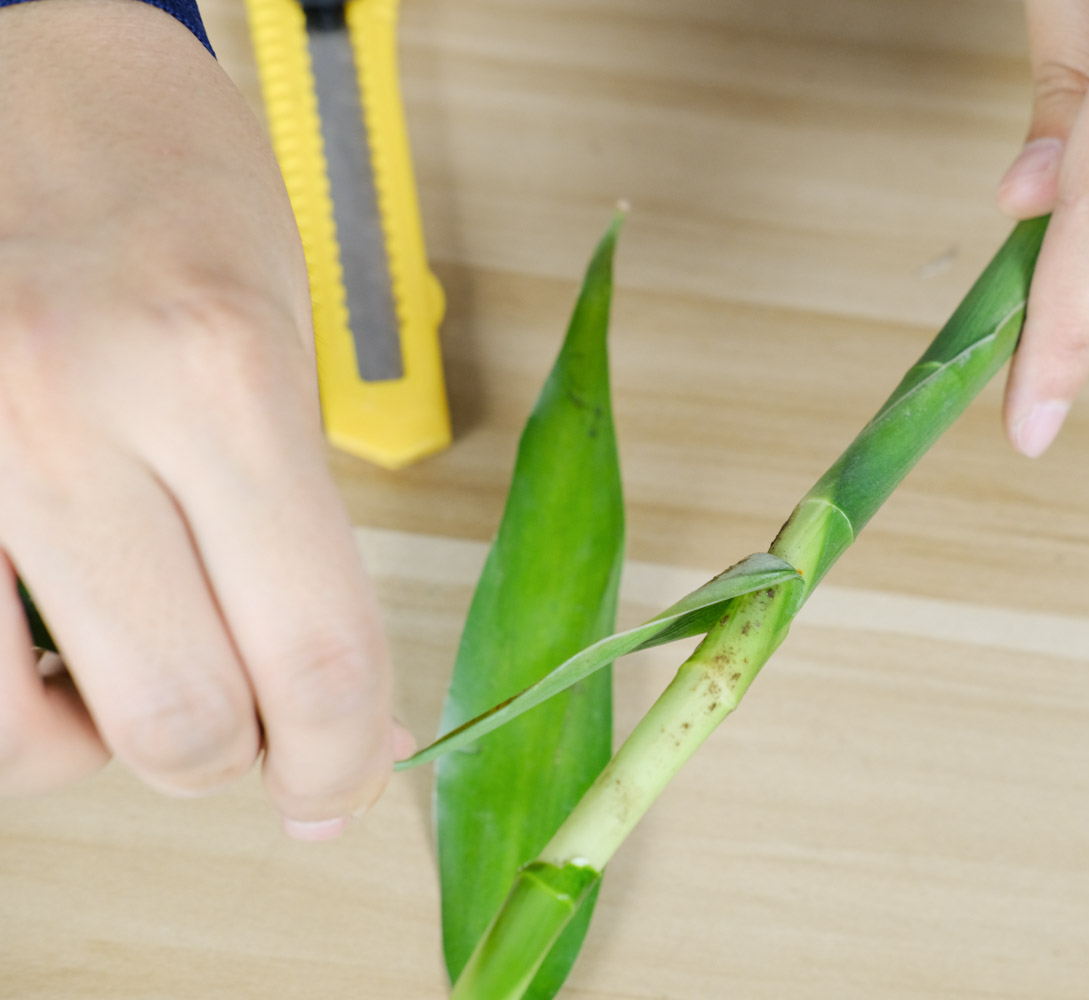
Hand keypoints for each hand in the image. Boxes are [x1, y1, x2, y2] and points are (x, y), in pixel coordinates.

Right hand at [0, 0, 406, 838]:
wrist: (14, 58)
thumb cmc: (166, 185)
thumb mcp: (281, 333)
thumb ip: (302, 528)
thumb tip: (336, 705)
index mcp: (220, 372)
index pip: (316, 655)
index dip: (344, 758)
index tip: (347, 784)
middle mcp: (69, 410)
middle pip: (183, 718)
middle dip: (241, 756)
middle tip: (262, 730)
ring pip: (24, 735)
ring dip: (107, 745)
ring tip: (142, 680)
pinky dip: (9, 701)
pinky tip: (51, 647)